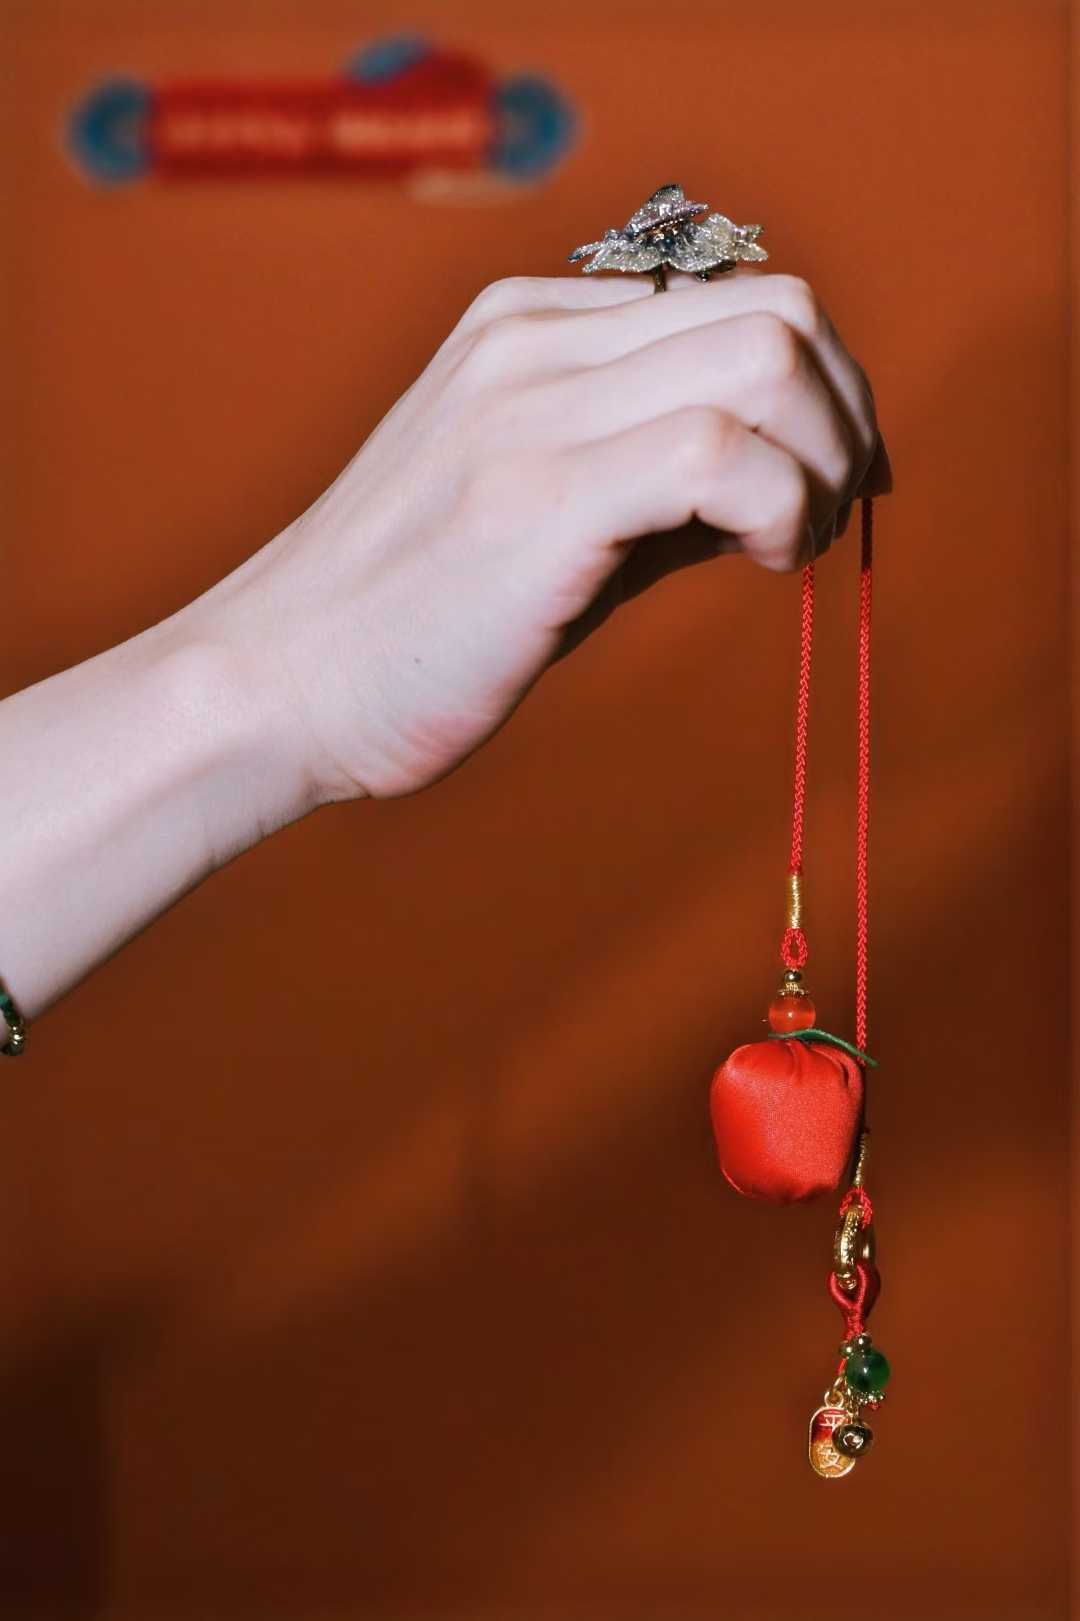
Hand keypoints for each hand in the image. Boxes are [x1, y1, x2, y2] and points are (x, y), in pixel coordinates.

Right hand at [194, 270, 886, 802]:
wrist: (274, 684)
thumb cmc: (408, 623)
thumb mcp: (533, 512)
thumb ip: (646, 476)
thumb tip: (783, 484)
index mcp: (527, 330)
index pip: (735, 297)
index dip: (816, 387)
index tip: (822, 478)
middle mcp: (532, 342)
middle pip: (776, 306)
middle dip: (843, 412)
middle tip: (830, 509)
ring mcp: (530, 408)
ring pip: (766, 355)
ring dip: (823, 456)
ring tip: (788, 544)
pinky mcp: (537, 495)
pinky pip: (718, 451)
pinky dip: (779, 504)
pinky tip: (760, 562)